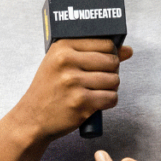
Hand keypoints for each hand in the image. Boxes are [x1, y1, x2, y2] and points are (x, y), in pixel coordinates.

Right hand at [12, 39, 132, 142]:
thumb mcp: (63, 64)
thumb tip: (127, 50)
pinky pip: (111, 98)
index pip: (105, 43)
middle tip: (98, 80)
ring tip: (95, 91)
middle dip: (111, 72)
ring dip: (110, 88)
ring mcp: (73, 82)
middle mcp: (67, 62)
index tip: (103, 63)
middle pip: (112, 61)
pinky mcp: (81, 102)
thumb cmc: (49, 89)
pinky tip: (95, 102)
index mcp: (63, 47)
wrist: (32, 118)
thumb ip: (94, 53)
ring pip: (114, 80)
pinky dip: (108, 102)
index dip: (110, 54)